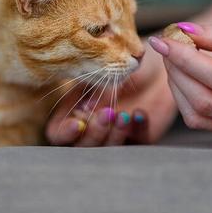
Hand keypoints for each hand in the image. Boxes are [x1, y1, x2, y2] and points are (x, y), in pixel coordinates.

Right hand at [46, 42, 177, 145]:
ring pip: (107, 151)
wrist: (153, 63)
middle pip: (83, 147)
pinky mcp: (139, 137)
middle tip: (108, 113)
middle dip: (94, 133)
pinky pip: (136, 143)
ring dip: (115, 135)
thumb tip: (87, 107)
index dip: (65, 133)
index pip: (59, 133)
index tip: (77, 123)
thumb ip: (91, 88)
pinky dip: (138, 131)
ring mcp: (115, 135)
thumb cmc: (120, 61)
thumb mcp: (101, 70)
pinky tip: (140, 114)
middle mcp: (91, 127)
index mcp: (73, 111)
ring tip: (124, 115)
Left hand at [149, 17, 211, 134]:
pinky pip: (202, 121)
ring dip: (177, 85)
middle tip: (167, 46)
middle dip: (177, 71)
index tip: (165, 39)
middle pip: (205, 100)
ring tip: (174, 58)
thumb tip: (184, 31)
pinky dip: (185, 98)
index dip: (187, 59)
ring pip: (198, 115)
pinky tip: (184, 75)